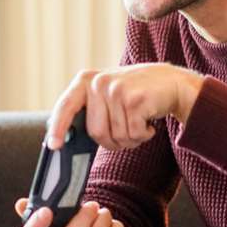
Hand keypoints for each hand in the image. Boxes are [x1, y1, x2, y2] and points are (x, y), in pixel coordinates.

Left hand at [45, 64, 205, 149]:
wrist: (173, 83)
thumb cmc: (137, 94)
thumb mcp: (108, 94)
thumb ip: (89, 109)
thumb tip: (65, 140)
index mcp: (86, 80)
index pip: (66, 106)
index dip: (58, 127)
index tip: (54, 146)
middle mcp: (99, 82)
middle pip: (96, 132)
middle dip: (113, 141)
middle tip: (127, 130)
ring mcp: (117, 90)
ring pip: (117, 136)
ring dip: (131, 139)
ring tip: (140, 122)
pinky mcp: (135, 100)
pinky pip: (134, 134)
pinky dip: (144, 135)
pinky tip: (149, 122)